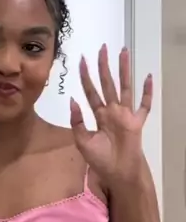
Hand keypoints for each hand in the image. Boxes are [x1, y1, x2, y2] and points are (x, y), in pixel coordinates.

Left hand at [71, 45, 151, 187]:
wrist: (117, 173)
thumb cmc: (100, 160)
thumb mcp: (82, 141)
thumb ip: (77, 121)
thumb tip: (73, 100)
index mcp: (98, 114)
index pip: (90, 91)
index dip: (86, 76)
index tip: (81, 60)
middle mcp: (112, 110)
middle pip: (107, 83)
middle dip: (104, 66)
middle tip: (102, 48)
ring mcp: (125, 114)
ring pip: (125, 87)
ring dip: (124, 70)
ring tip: (123, 52)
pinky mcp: (137, 122)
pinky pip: (144, 105)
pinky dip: (147, 92)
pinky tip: (148, 77)